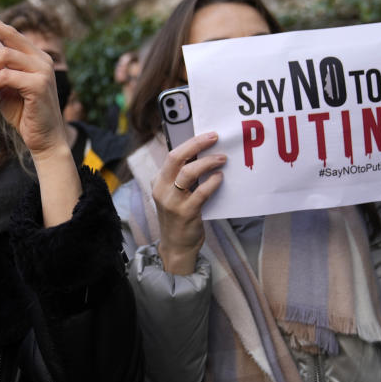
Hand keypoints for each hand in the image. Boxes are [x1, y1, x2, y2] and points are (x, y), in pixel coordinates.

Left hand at [0, 11, 66, 157]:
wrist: (44, 140)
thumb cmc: (24, 114)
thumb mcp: (5, 89)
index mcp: (34, 57)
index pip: (10, 32)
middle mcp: (41, 59)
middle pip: (10, 33)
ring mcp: (43, 70)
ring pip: (5, 56)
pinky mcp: (39, 84)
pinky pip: (7, 77)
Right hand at [152, 132, 225, 274]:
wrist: (176, 246)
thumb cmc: (178, 217)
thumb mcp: (174, 194)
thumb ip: (182, 178)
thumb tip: (203, 155)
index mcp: (158, 181)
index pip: (172, 155)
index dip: (190, 142)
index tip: (206, 135)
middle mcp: (162, 189)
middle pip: (176, 158)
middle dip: (196, 144)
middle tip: (214, 138)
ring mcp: (172, 201)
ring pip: (188, 173)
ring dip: (207, 162)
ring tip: (221, 158)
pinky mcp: (186, 213)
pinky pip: (201, 192)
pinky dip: (212, 182)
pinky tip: (220, 177)